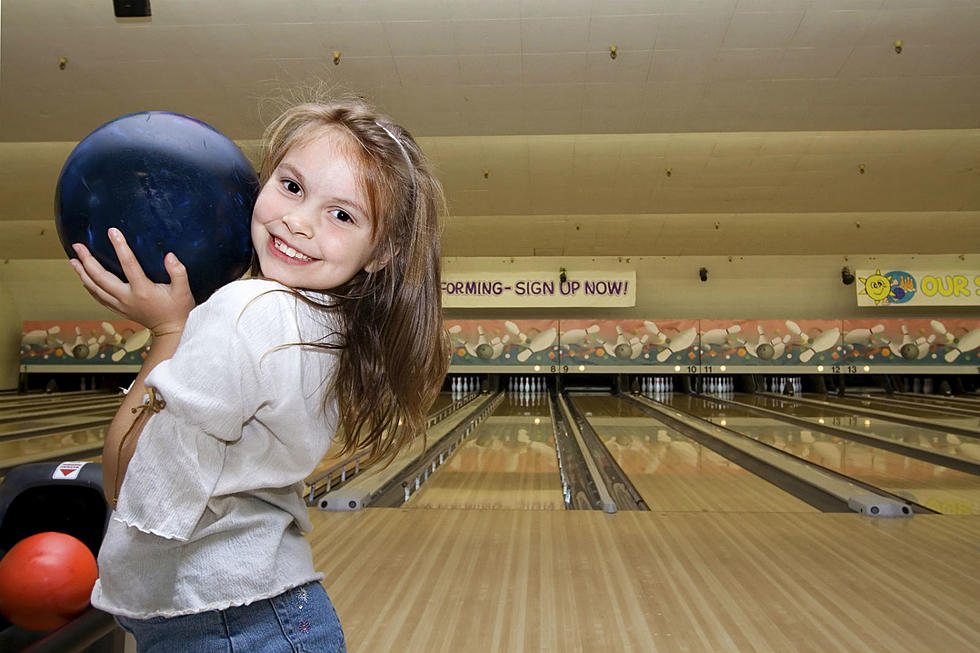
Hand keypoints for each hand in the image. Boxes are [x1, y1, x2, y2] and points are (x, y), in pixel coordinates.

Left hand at [69, 227, 194, 334]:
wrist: (171, 331)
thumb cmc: (179, 310)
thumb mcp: (184, 291)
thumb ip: (178, 272)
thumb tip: (169, 256)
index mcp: (143, 291)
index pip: (129, 264)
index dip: (120, 246)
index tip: (112, 232)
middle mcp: (128, 298)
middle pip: (101, 277)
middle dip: (87, 260)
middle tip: (78, 246)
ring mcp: (121, 305)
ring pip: (95, 288)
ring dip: (82, 274)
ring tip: (73, 260)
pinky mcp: (119, 310)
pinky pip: (99, 298)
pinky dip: (89, 287)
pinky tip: (84, 279)